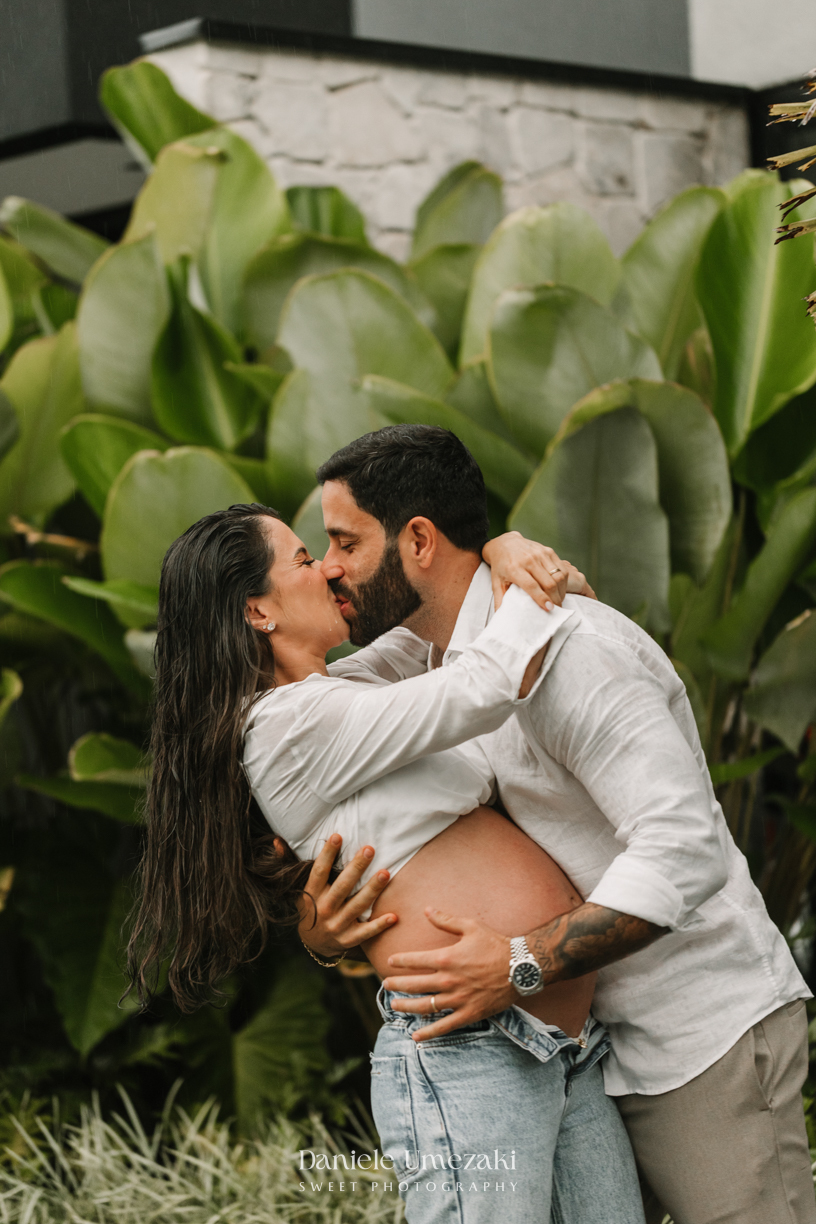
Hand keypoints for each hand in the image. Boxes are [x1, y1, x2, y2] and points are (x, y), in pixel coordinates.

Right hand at [295, 834, 396, 957]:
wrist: (314, 943)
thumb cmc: (310, 906)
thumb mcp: (297, 888)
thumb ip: (288, 864)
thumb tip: (276, 840)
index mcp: (311, 894)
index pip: (319, 871)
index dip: (328, 854)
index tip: (338, 835)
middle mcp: (323, 910)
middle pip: (342, 886)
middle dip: (356, 868)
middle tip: (370, 849)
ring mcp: (336, 926)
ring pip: (357, 906)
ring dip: (372, 890)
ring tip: (386, 873)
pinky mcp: (349, 939)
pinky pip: (366, 933)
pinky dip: (379, 925)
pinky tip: (394, 916)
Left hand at [382, 908, 514, 1041]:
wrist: (521, 967)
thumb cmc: (496, 944)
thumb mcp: (471, 926)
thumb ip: (446, 919)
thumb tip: (426, 909)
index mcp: (447, 958)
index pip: (415, 960)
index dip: (400, 961)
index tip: (390, 961)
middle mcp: (448, 980)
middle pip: (415, 984)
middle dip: (397, 984)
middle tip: (386, 984)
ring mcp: (458, 999)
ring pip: (425, 1006)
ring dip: (406, 1007)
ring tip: (394, 1006)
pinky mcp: (469, 1013)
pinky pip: (445, 1026)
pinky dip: (429, 1032)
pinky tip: (416, 1035)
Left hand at [482, 533, 595, 609]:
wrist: (505, 543)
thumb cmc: (501, 566)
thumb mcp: (496, 583)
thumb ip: (500, 601)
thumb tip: (501, 619)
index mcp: (514, 568)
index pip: (532, 585)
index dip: (542, 598)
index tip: (549, 609)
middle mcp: (528, 559)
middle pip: (549, 582)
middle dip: (555, 598)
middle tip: (556, 609)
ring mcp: (540, 553)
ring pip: (558, 575)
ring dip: (561, 591)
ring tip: (558, 600)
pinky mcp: (548, 551)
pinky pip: (562, 568)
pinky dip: (563, 581)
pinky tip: (559, 589)